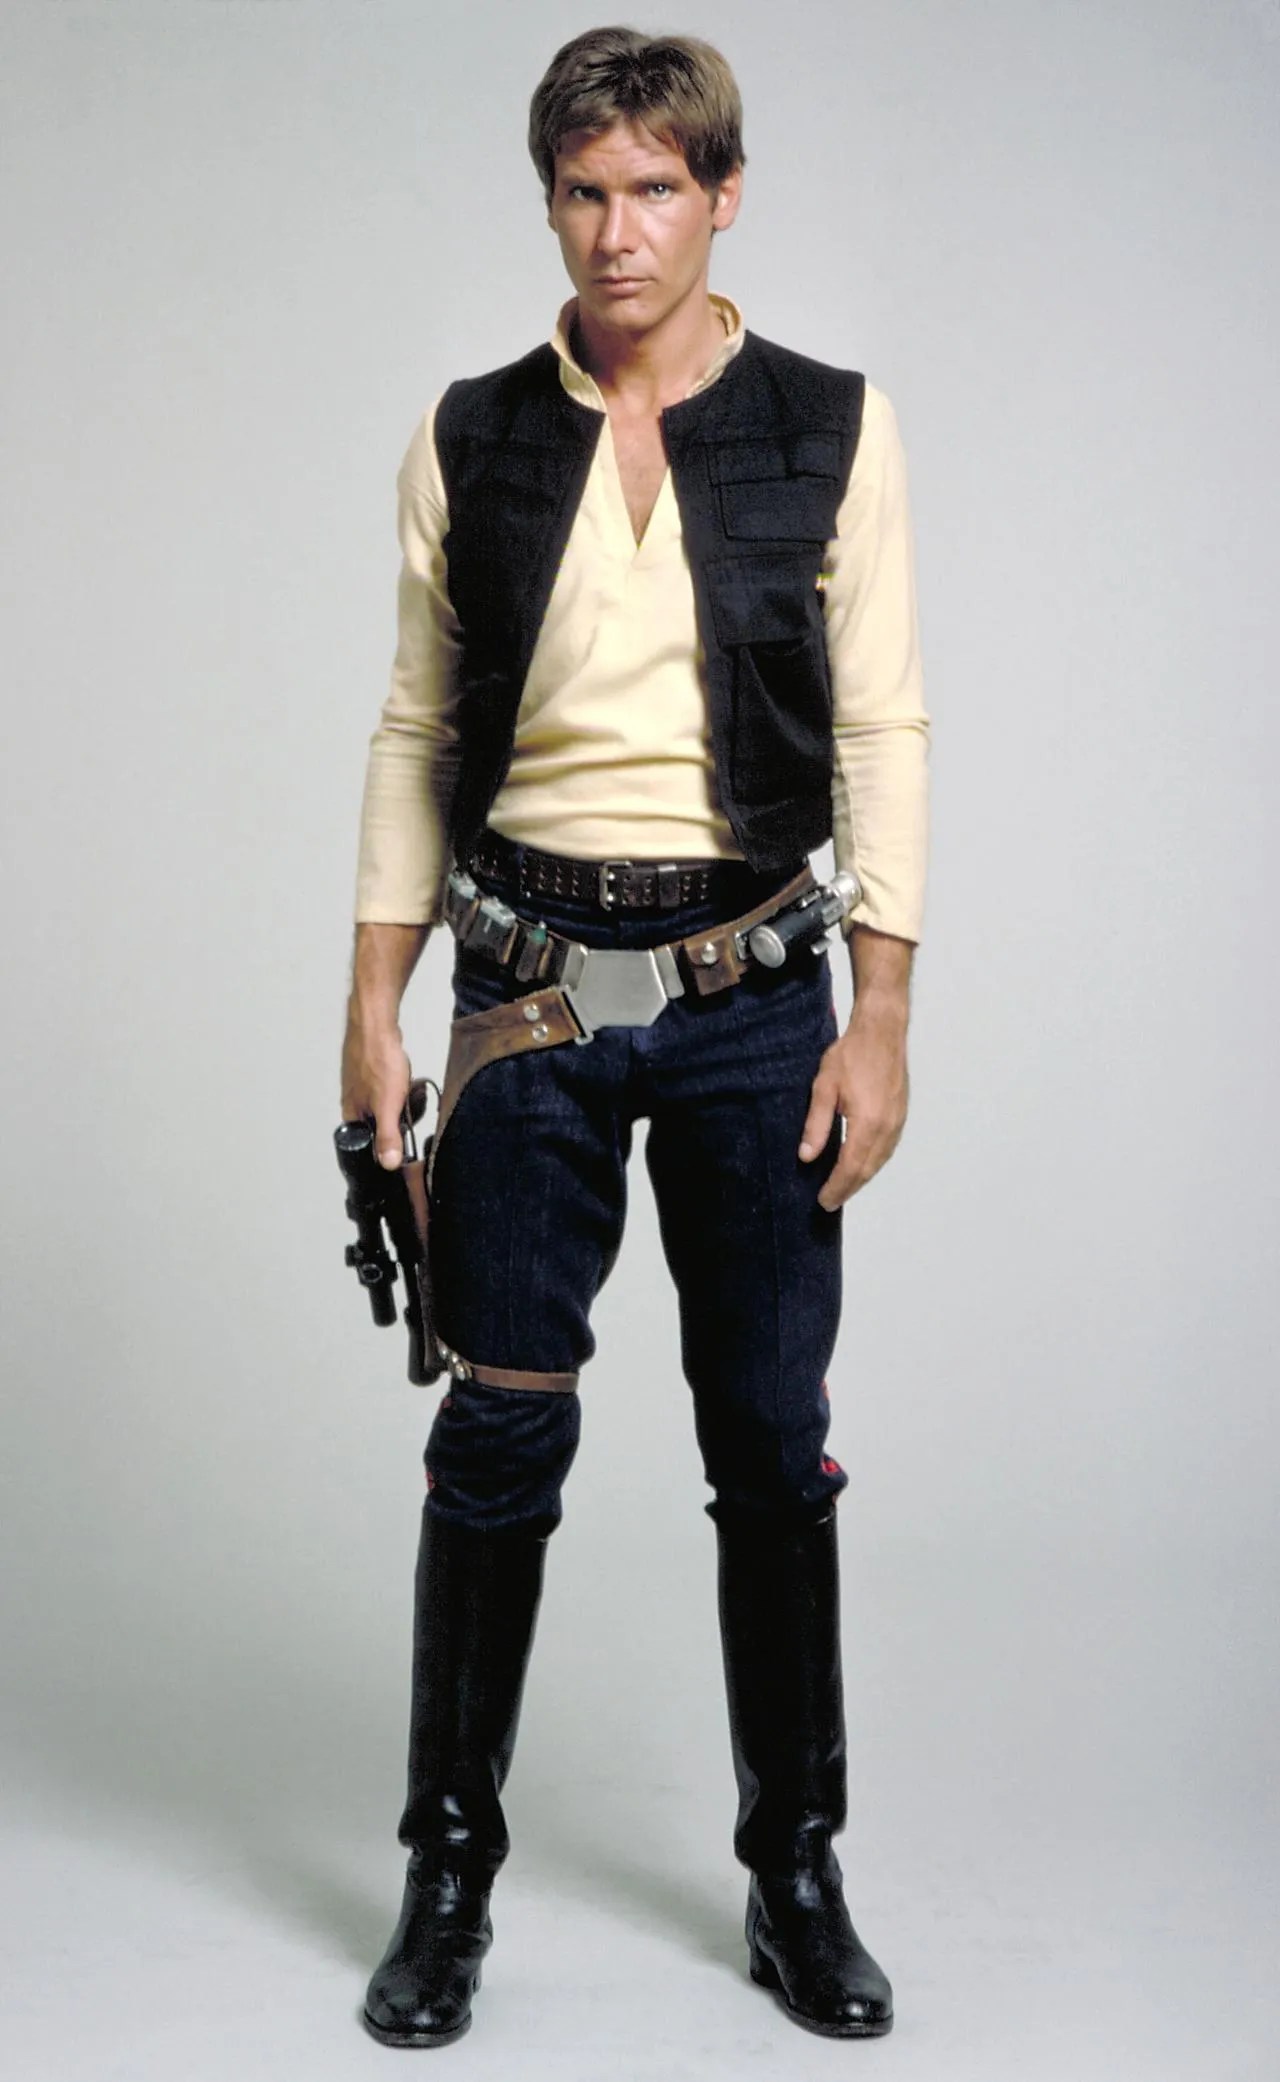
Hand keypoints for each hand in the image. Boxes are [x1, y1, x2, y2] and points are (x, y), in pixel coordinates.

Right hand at [340, 1005, 412, 1169]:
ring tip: (410, 1088)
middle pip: (379, 1125)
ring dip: (402, 1100)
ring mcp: (360, 1085)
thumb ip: (388, 1136)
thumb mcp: (388, 1105)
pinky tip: (407, 1078)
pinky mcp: (370, 1071)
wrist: (376, 1022)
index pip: (366, 1144)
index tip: (404, 1139)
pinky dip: (400, 1086)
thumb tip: (388, 1164)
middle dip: (399, 1118)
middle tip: (410, 1104)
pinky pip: (388, 1089)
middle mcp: (352, 1101)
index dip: (386, 1145)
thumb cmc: (377, 1060)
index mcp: (350, 1115)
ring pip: (386, 1106)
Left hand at [798, 1005, 909, 1210]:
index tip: (823, 1201)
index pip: (850, 1167)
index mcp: (868, 1124)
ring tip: (843, 1188)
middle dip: (848, 1188)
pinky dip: (873, 1163)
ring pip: (880, 1161)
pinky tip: (861, 1164)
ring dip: (861, 1178)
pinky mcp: (901, 1115)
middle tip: (830, 1201)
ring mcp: (898, 1122)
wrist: (882, 1031)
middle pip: (867, 1170)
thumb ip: (817, 1124)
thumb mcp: (824, 1087)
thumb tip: (807, 1156)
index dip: (837, 1187)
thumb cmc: (851, 1054)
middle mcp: (887, 1128)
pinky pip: (887, 1149)